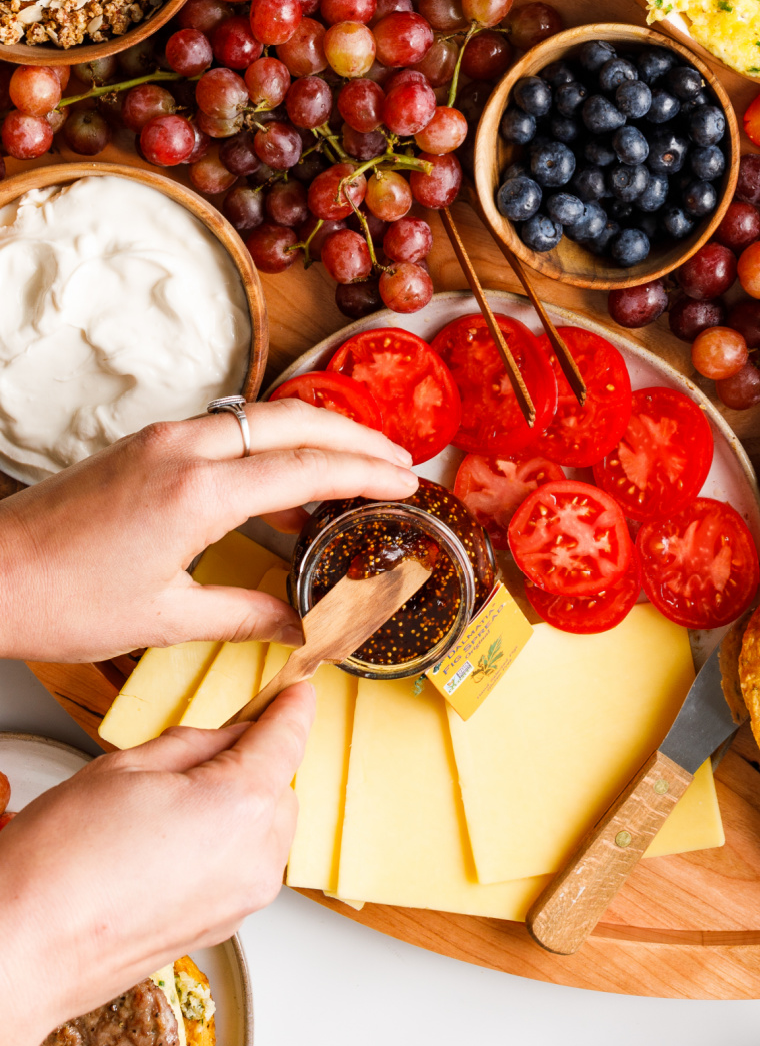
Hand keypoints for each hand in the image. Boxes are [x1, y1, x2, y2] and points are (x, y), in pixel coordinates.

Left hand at [0, 400, 417, 661]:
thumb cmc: (66, 602)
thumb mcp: (165, 619)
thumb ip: (245, 615)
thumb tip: (304, 628)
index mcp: (198, 490)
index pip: (307, 466)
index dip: (366, 472)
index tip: (407, 481)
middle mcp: (185, 448)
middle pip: (295, 419)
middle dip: (355, 435)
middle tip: (399, 459)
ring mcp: (164, 439)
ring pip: (263, 417)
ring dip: (315, 434)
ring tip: (356, 467)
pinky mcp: (147, 445)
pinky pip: (230, 431)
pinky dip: (272, 445)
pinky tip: (285, 485)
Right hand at [0, 690, 313, 1045]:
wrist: (23, 950)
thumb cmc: (61, 863)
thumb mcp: (127, 766)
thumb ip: (196, 743)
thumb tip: (232, 734)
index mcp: (241, 805)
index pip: (288, 738)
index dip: (291, 707)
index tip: (296, 693)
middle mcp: (255, 859)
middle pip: (280, 786)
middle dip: (250, 764)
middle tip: (191, 760)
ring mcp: (240, 902)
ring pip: (265, 830)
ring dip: (237, 808)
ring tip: (168, 811)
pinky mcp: (221, 928)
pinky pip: (242, 868)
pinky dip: (222, 848)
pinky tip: (167, 847)